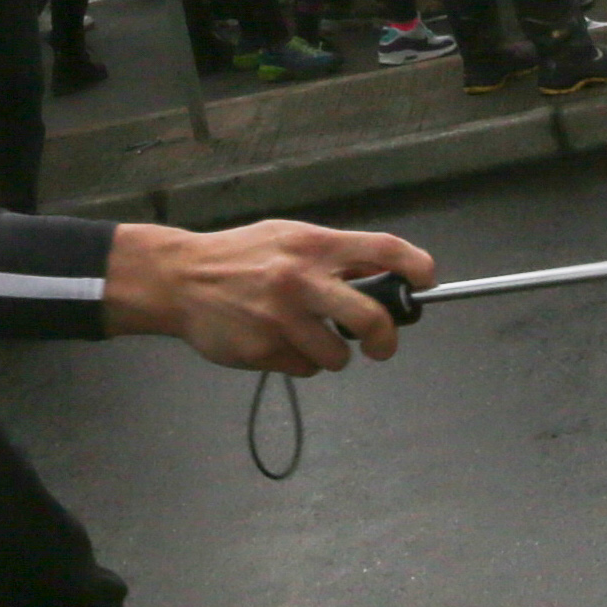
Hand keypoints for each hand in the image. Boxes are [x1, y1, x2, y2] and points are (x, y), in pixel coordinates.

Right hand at [105, 217, 432, 372]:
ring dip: (331, 353)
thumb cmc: (241, 256)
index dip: (416, 266)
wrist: (178, 278)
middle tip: (381, 346)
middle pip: (371, 318)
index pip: (382, 249)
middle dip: (385, 339)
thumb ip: (333, 255)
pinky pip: (303, 368)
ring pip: (337, 355)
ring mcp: (281, 317)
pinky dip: (297, 360)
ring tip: (306, 336)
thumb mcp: (288, 239)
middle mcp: (300, 279)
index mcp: (313, 245)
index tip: (427, 282)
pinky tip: (274, 340)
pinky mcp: (262, 349)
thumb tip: (385, 277)